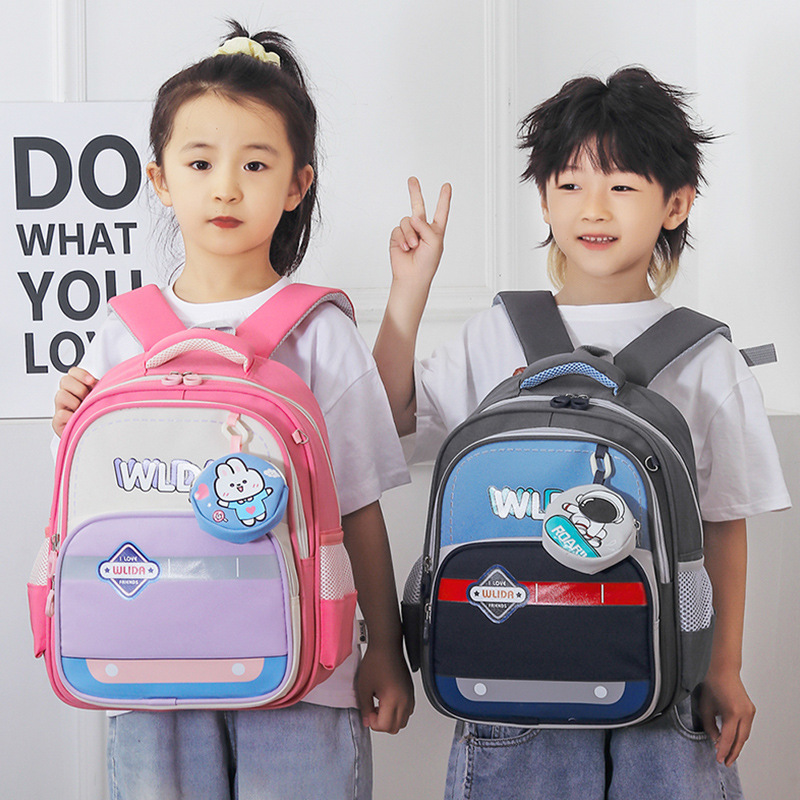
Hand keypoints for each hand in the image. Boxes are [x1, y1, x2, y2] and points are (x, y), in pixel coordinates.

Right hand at [53, 367, 96, 435]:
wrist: (92, 435)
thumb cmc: (97, 415)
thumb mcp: (100, 398)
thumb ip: (100, 388)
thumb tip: (107, 383)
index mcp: (76, 388)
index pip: (72, 372)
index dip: (81, 374)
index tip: (91, 381)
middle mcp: (67, 396)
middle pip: (65, 380)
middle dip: (79, 388)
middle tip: (86, 398)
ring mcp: (61, 408)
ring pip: (61, 395)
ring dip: (75, 402)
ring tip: (82, 410)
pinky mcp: (58, 422)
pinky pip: (60, 414)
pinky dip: (70, 416)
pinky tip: (77, 418)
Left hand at [356, 642, 414, 733]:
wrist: (386, 646)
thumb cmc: (375, 662)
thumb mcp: (364, 687)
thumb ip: (365, 708)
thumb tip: (367, 721)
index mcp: (394, 699)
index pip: (385, 726)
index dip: (373, 723)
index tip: (368, 712)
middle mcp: (405, 699)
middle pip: (396, 728)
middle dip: (382, 724)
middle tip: (372, 711)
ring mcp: (409, 696)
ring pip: (403, 721)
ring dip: (391, 719)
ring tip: (379, 706)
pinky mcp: (411, 691)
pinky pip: (408, 711)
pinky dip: (398, 712)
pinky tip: (387, 701)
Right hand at [389, 177, 450, 291]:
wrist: (413, 276)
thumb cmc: (427, 263)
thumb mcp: (435, 242)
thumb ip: (425, 226)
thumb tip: (412, 218)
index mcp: (435, 230)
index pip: (441, 211)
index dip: (443, 198)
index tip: (446, 186)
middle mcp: (421, 229)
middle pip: (418, 206)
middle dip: (415, 192)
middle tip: (412, 180)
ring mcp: (409, 232)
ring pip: (407, 221)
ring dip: (410, 234)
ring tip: (413, 246)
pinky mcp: (397, 237)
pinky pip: (398, 229)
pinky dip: (402, 238)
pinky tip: (405, 248)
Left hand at [696, 668, 755, 765]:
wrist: (723, 669)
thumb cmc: (712, 684)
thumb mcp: (705, 707)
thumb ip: (710, 726)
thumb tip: (716, 740)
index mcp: (732, 712)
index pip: (728, 738)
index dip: (723, 750)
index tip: (719, 759)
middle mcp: (744, 713)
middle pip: (740, 740)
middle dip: (732, 752)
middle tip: (726, 762)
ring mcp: (750, 711)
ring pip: (745, 735)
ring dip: (737, 745)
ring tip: (729, 754)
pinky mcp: (751, 710)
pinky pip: (746, 727)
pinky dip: (740, 735)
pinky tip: (733, 741)